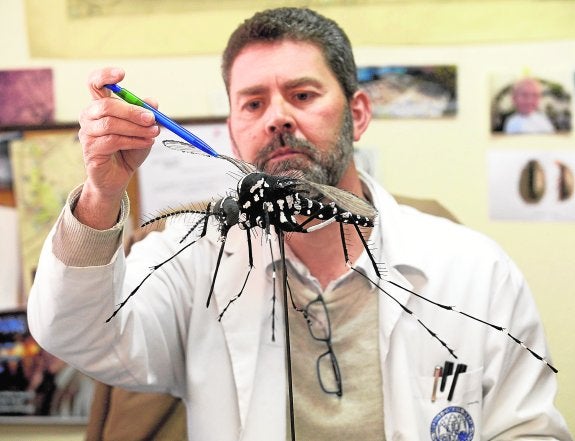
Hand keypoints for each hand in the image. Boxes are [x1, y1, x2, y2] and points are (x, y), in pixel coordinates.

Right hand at [76, 67, 159, 228]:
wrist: (118, 177)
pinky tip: (147, 143)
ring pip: (110, 124)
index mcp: (100, 106)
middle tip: (152, 118)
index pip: (95, 83)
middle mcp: (89, 117)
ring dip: (136, 128)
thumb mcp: (142, 130)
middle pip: (105, 105)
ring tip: (153, 133)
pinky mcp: (91, 151)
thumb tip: (153, 102)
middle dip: (132, 111)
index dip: (105, 76)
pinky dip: (134, 141)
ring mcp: (87, 134)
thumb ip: (146, 115)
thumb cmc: (128, 150)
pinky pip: (113, 141)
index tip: (122, 74)